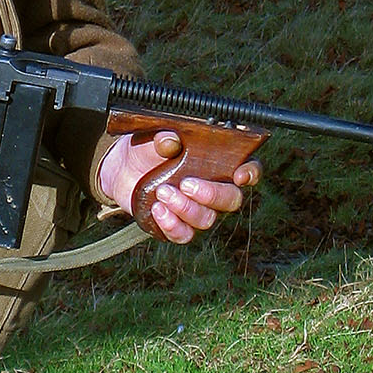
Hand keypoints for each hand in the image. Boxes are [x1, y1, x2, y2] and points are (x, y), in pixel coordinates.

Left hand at [99, 131, 261, 245]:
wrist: (121, 169)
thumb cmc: (147, 151)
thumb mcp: (152, 139)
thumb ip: (163, 138)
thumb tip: (169, 141)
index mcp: (219, 163)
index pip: (249, 169)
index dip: (251, 173)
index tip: (240, 175)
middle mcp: (214, 189)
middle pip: (231, 200)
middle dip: (211, 194)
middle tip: (185, 184)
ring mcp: (196, 210)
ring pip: (207, 219)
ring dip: (186, 208)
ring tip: (163, 192)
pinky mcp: (177, 225)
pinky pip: (184, 234)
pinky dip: (172, 225)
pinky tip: (157, 210)